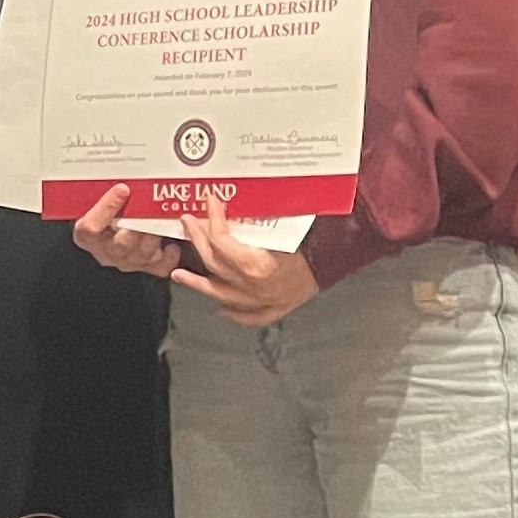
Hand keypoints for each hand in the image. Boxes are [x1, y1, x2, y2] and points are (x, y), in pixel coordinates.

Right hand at [70, 184, 183, 277]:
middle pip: (121, 244)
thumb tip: (122, 179)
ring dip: (155, 236)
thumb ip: (104, 192)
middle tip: (150, 208)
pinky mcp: (144, 266)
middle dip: (139, 226)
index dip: (107, 208)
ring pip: (142, 254)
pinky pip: (159, 266)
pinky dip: (169, 257)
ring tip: (163, 219)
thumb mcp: (95, 200)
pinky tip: (172, 244)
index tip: (122, 189)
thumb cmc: (103, 212)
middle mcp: (105, 252)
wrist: (109, 229)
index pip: (90, 227)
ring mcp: (125, 261)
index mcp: (86, 235)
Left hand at [171, 206, 320, 323]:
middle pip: (216, 263)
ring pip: (220, 292)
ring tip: (179, 275)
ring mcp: (260, 302)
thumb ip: (257, 221)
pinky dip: (233, 311)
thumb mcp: (286, 227)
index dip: (213, 220)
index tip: (210, 203)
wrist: (338, 261)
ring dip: (198, 283)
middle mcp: (253, 286)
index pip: (222, 241)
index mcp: (256, 264)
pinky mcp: (272, 310)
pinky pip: (246, 315)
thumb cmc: (316, 243)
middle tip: (188, 224)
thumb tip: (238, 202)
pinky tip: (220, 307)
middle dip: (199, 241)